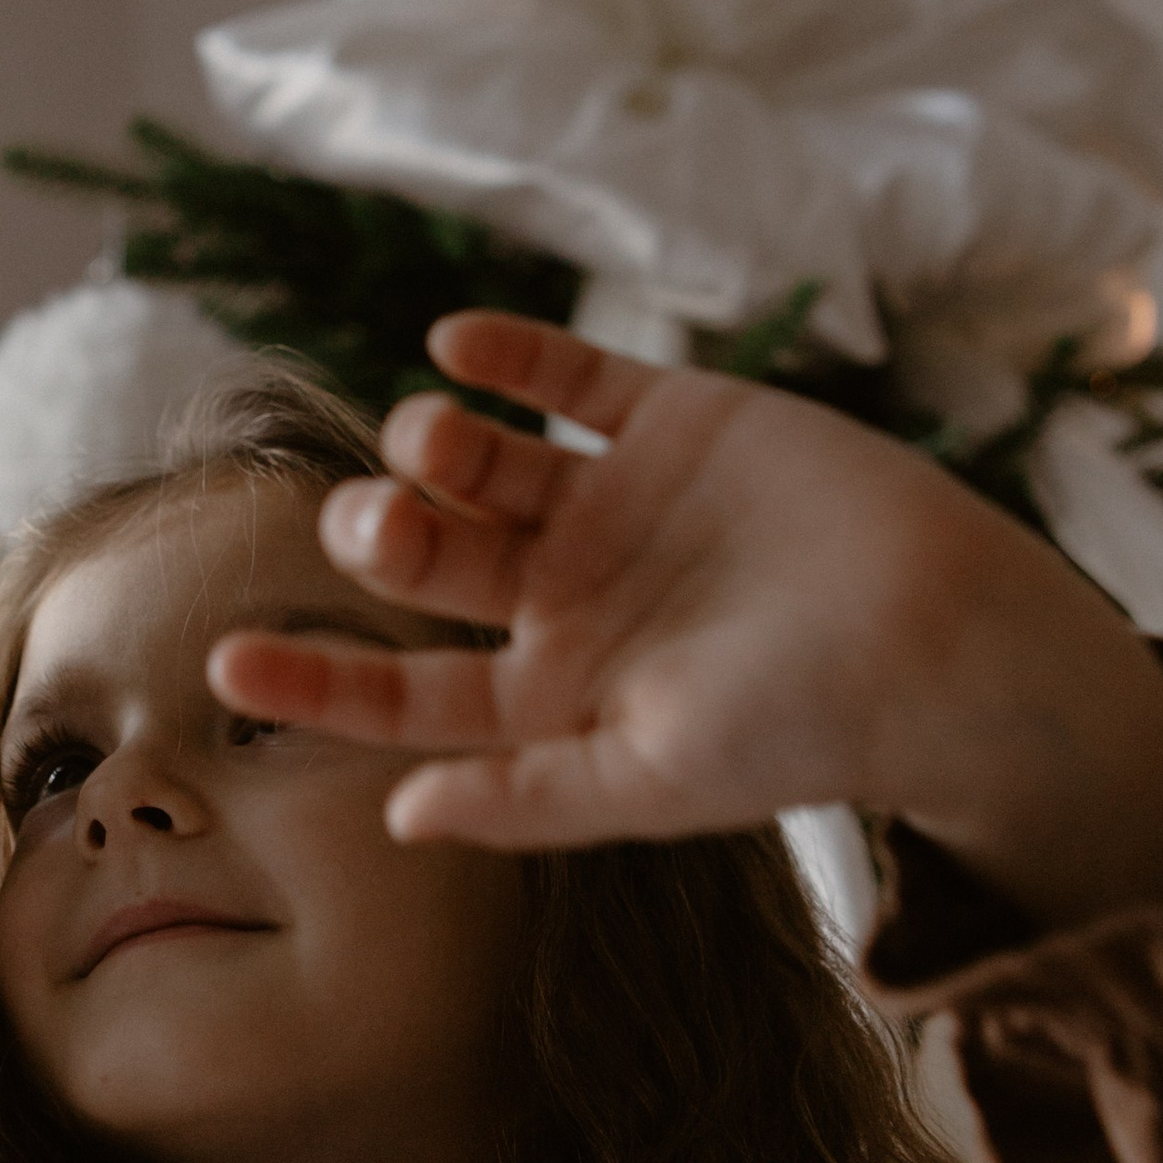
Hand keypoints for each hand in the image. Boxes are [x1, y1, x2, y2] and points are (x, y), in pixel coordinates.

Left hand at [209, 312, 1162, 933]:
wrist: (944, 634)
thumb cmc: (802, 728)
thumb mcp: (651, 780)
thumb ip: (526, 801)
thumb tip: (397, 818)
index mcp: (557, 692)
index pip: (408, 693)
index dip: (318, 683)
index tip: (219, 664)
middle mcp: (572, 594)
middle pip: (430, 561)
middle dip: (383, 540)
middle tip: (376, 526)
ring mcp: (619, 501)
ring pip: (483, 461)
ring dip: (436, 444)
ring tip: (431, 438)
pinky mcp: (678, 419)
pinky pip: (568, 374)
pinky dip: (509, 354)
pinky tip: (455, 345)